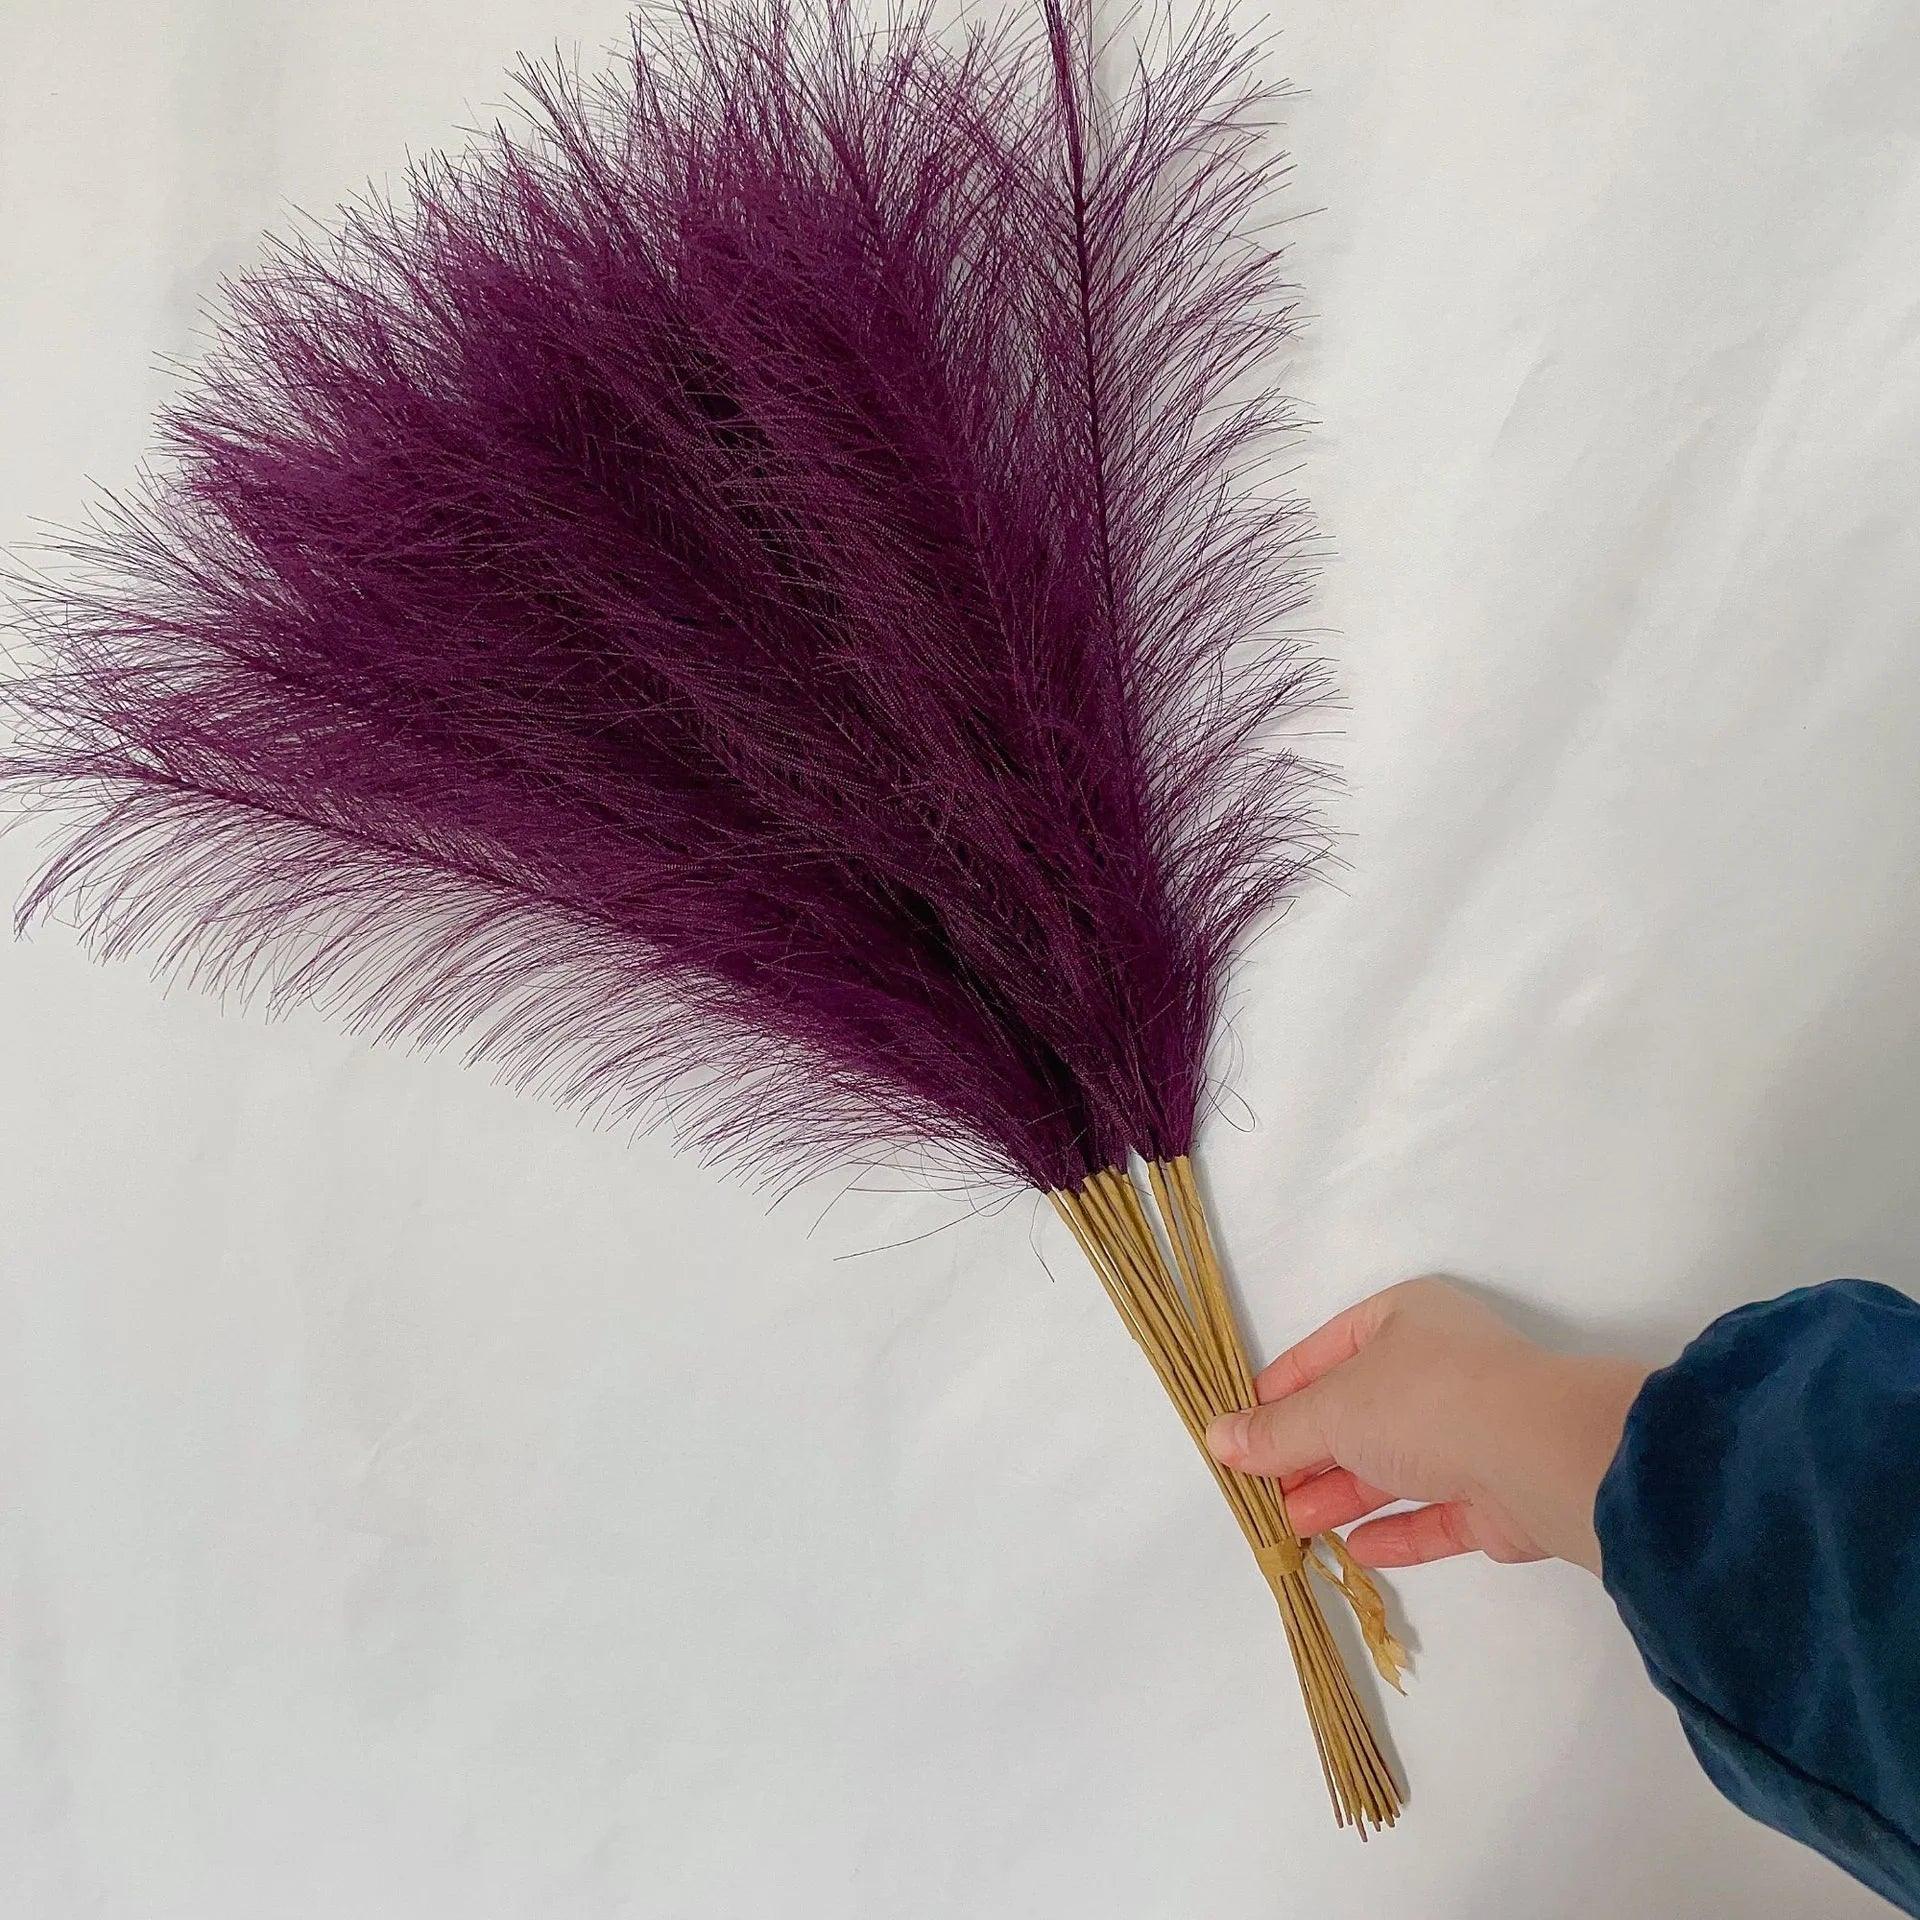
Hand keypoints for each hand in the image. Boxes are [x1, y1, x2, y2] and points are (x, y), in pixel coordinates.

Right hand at [1205, 1278, 1648, 1573]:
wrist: (1544, 1456)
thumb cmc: (1427, 1402)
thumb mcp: (1333, 1409)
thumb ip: (1276, 1431)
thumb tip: (1218, 1438)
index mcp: (1403, 1321)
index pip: (1324, 1354)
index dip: (1278, 1393)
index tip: (1237, 1433)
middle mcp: (1440, 1369)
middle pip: (1358, 1413)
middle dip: (1307, 1454)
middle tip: (1259, 1491)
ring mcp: (1474, 1431)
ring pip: (1394, 1464)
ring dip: (1341, 1494)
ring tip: (1292, 1526)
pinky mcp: (1497, 1493)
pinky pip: (1435, 1512)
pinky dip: (1395, 1530)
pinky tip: (1355, 1552)